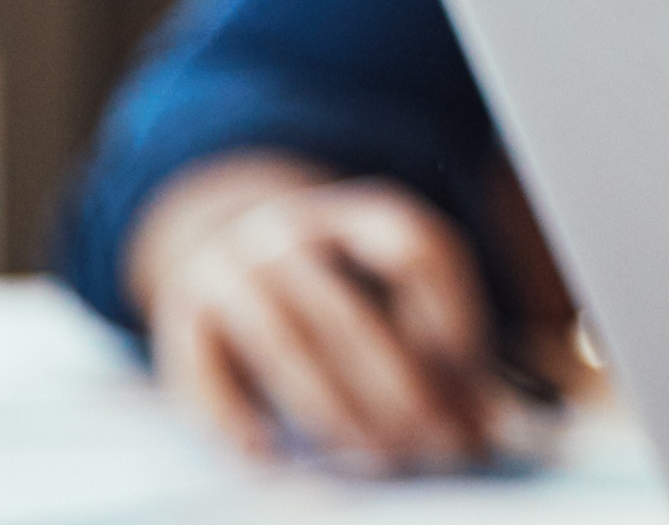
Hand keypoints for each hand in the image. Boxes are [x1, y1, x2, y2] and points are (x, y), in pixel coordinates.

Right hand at [124, 155, 525, 474]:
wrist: (222, 237)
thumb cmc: (337, 282)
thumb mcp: (391, 284)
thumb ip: (441, 345)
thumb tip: (487, 426)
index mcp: (361, 211)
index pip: (416, 252)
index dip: (452, 320)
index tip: (476, 384)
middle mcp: (292, 232)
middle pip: (351, 313)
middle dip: (400, 387)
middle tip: (436, 442)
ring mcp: (231, 270)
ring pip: (287, 345)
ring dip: (336, 411)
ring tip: (378, 456)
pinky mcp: (181, 318)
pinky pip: (208, 373)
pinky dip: (239, 419)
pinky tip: (273, 456)